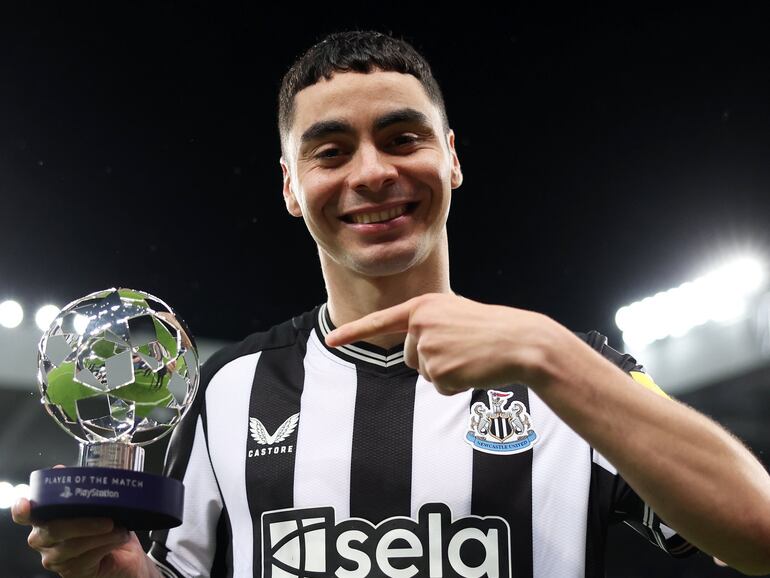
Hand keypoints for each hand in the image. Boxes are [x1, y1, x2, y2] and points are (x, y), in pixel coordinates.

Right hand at [12, 490, 156, 577]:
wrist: (124, 554)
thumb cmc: (106, 526)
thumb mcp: (96, 504)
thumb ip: (79, 487)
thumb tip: (61, 469)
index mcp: (45, 518)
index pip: (23, 515)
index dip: (22, 510)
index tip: (27, 504)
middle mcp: (44, 539)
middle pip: (53, 530)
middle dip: (84, 523)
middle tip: (109, 520)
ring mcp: (54, 557)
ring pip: (71, 546)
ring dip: (101, 536)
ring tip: (119, 529)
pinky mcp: (70, 571)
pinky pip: (85, 559)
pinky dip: (106, 546)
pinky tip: (118, 539)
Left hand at [325, 293, 562, 393]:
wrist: (521, 341)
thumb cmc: (492, 328)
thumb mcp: (456, 313)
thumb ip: (430, 324)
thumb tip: (416, 349)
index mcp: (422, 307)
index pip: (380, 322)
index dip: (353, 333)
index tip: (329, 342)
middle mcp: (419, 325)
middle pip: (409, 358)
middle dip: (432, 360)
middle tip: (463, 348)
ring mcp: (428, 349)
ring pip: (425, 374)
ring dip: (446, 372)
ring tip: (471, 357)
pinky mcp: (439, 372)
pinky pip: (439, 388)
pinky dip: (456, 385)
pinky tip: (473, 370)